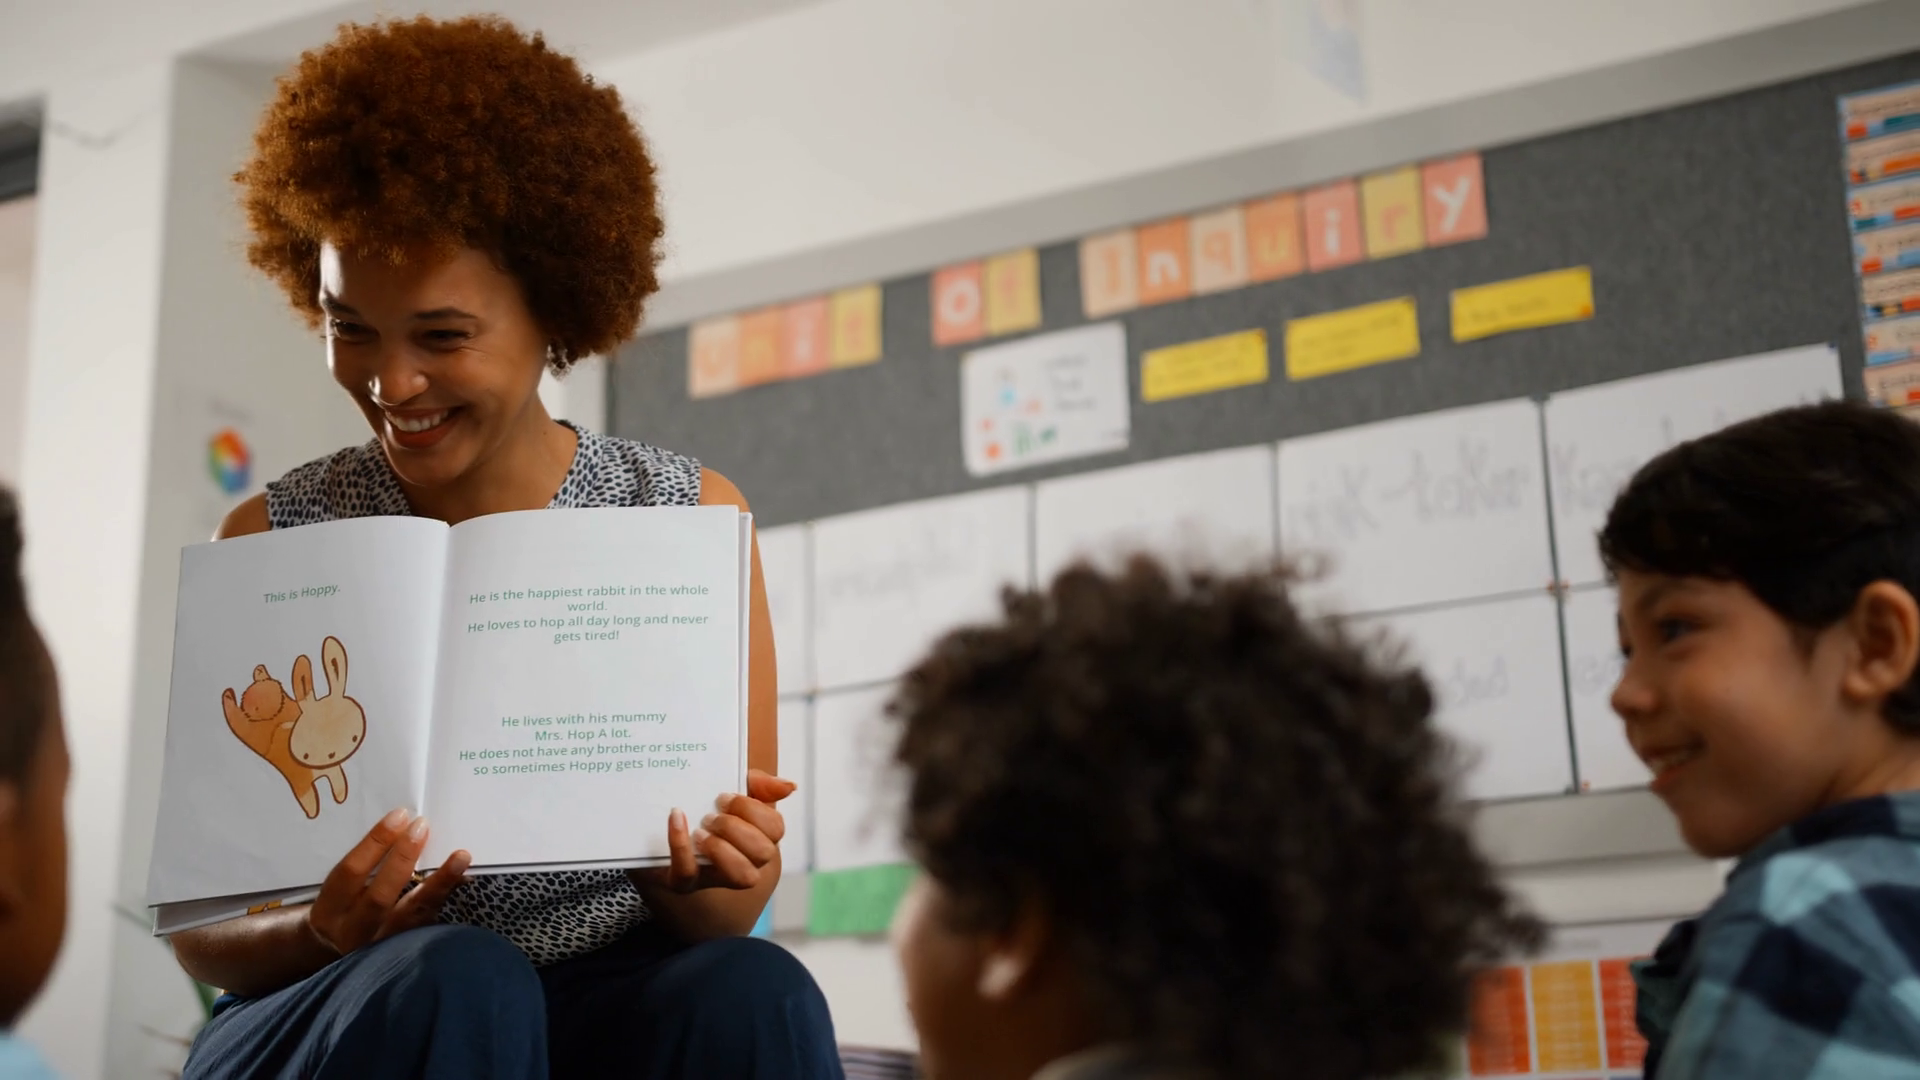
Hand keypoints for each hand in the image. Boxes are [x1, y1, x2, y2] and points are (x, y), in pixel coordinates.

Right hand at [305, 807, 470, 956]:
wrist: (336, 952)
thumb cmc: (341, 907)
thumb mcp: (336, 892)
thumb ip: (360, 867)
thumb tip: (402, 825)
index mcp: (330, 910)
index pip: (351, 873)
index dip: (374, 843)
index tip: (400, 815)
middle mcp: (354, 931)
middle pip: (380, 897)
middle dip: (402, 859)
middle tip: (422, 827)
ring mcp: (382, 945)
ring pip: (413, 915)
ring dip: (439, 884)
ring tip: (461, 856)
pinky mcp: (406, 950)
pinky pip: (430, 922)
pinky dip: (446, 897)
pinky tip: (463, 877)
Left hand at [645, 770, 794, 894]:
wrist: (659, 839)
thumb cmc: (706, 816)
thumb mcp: (734, 798)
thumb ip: (760, 786)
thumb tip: (790, 786)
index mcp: (758, 839)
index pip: (775, 828)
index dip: (754, 810)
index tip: (725, 797)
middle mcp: (745, 863)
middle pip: (764, 853)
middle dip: (738, 828)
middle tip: (712, 816)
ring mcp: (715, 877)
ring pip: (743, 876)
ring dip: (723, 848)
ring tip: (701, 830)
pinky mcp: (682, 883)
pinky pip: (687, 874)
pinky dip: (681, 844)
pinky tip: (676, 818)